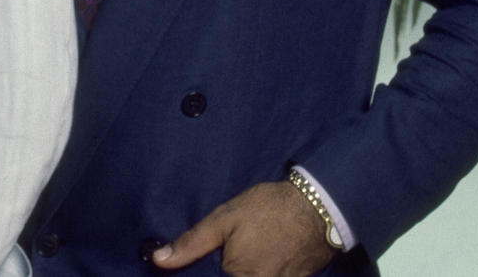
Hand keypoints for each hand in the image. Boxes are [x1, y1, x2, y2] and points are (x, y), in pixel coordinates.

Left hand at [152, 181, 337, 276]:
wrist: (318, 208)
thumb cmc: (269, 209)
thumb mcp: (225, 218)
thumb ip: (192, 243)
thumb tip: (159, 260)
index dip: (204, 275)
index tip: (206, 265)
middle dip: (226, 270)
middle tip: (235, 249)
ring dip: (242, 270)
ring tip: (253, 248)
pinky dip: (263, 272)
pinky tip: (264, 255)